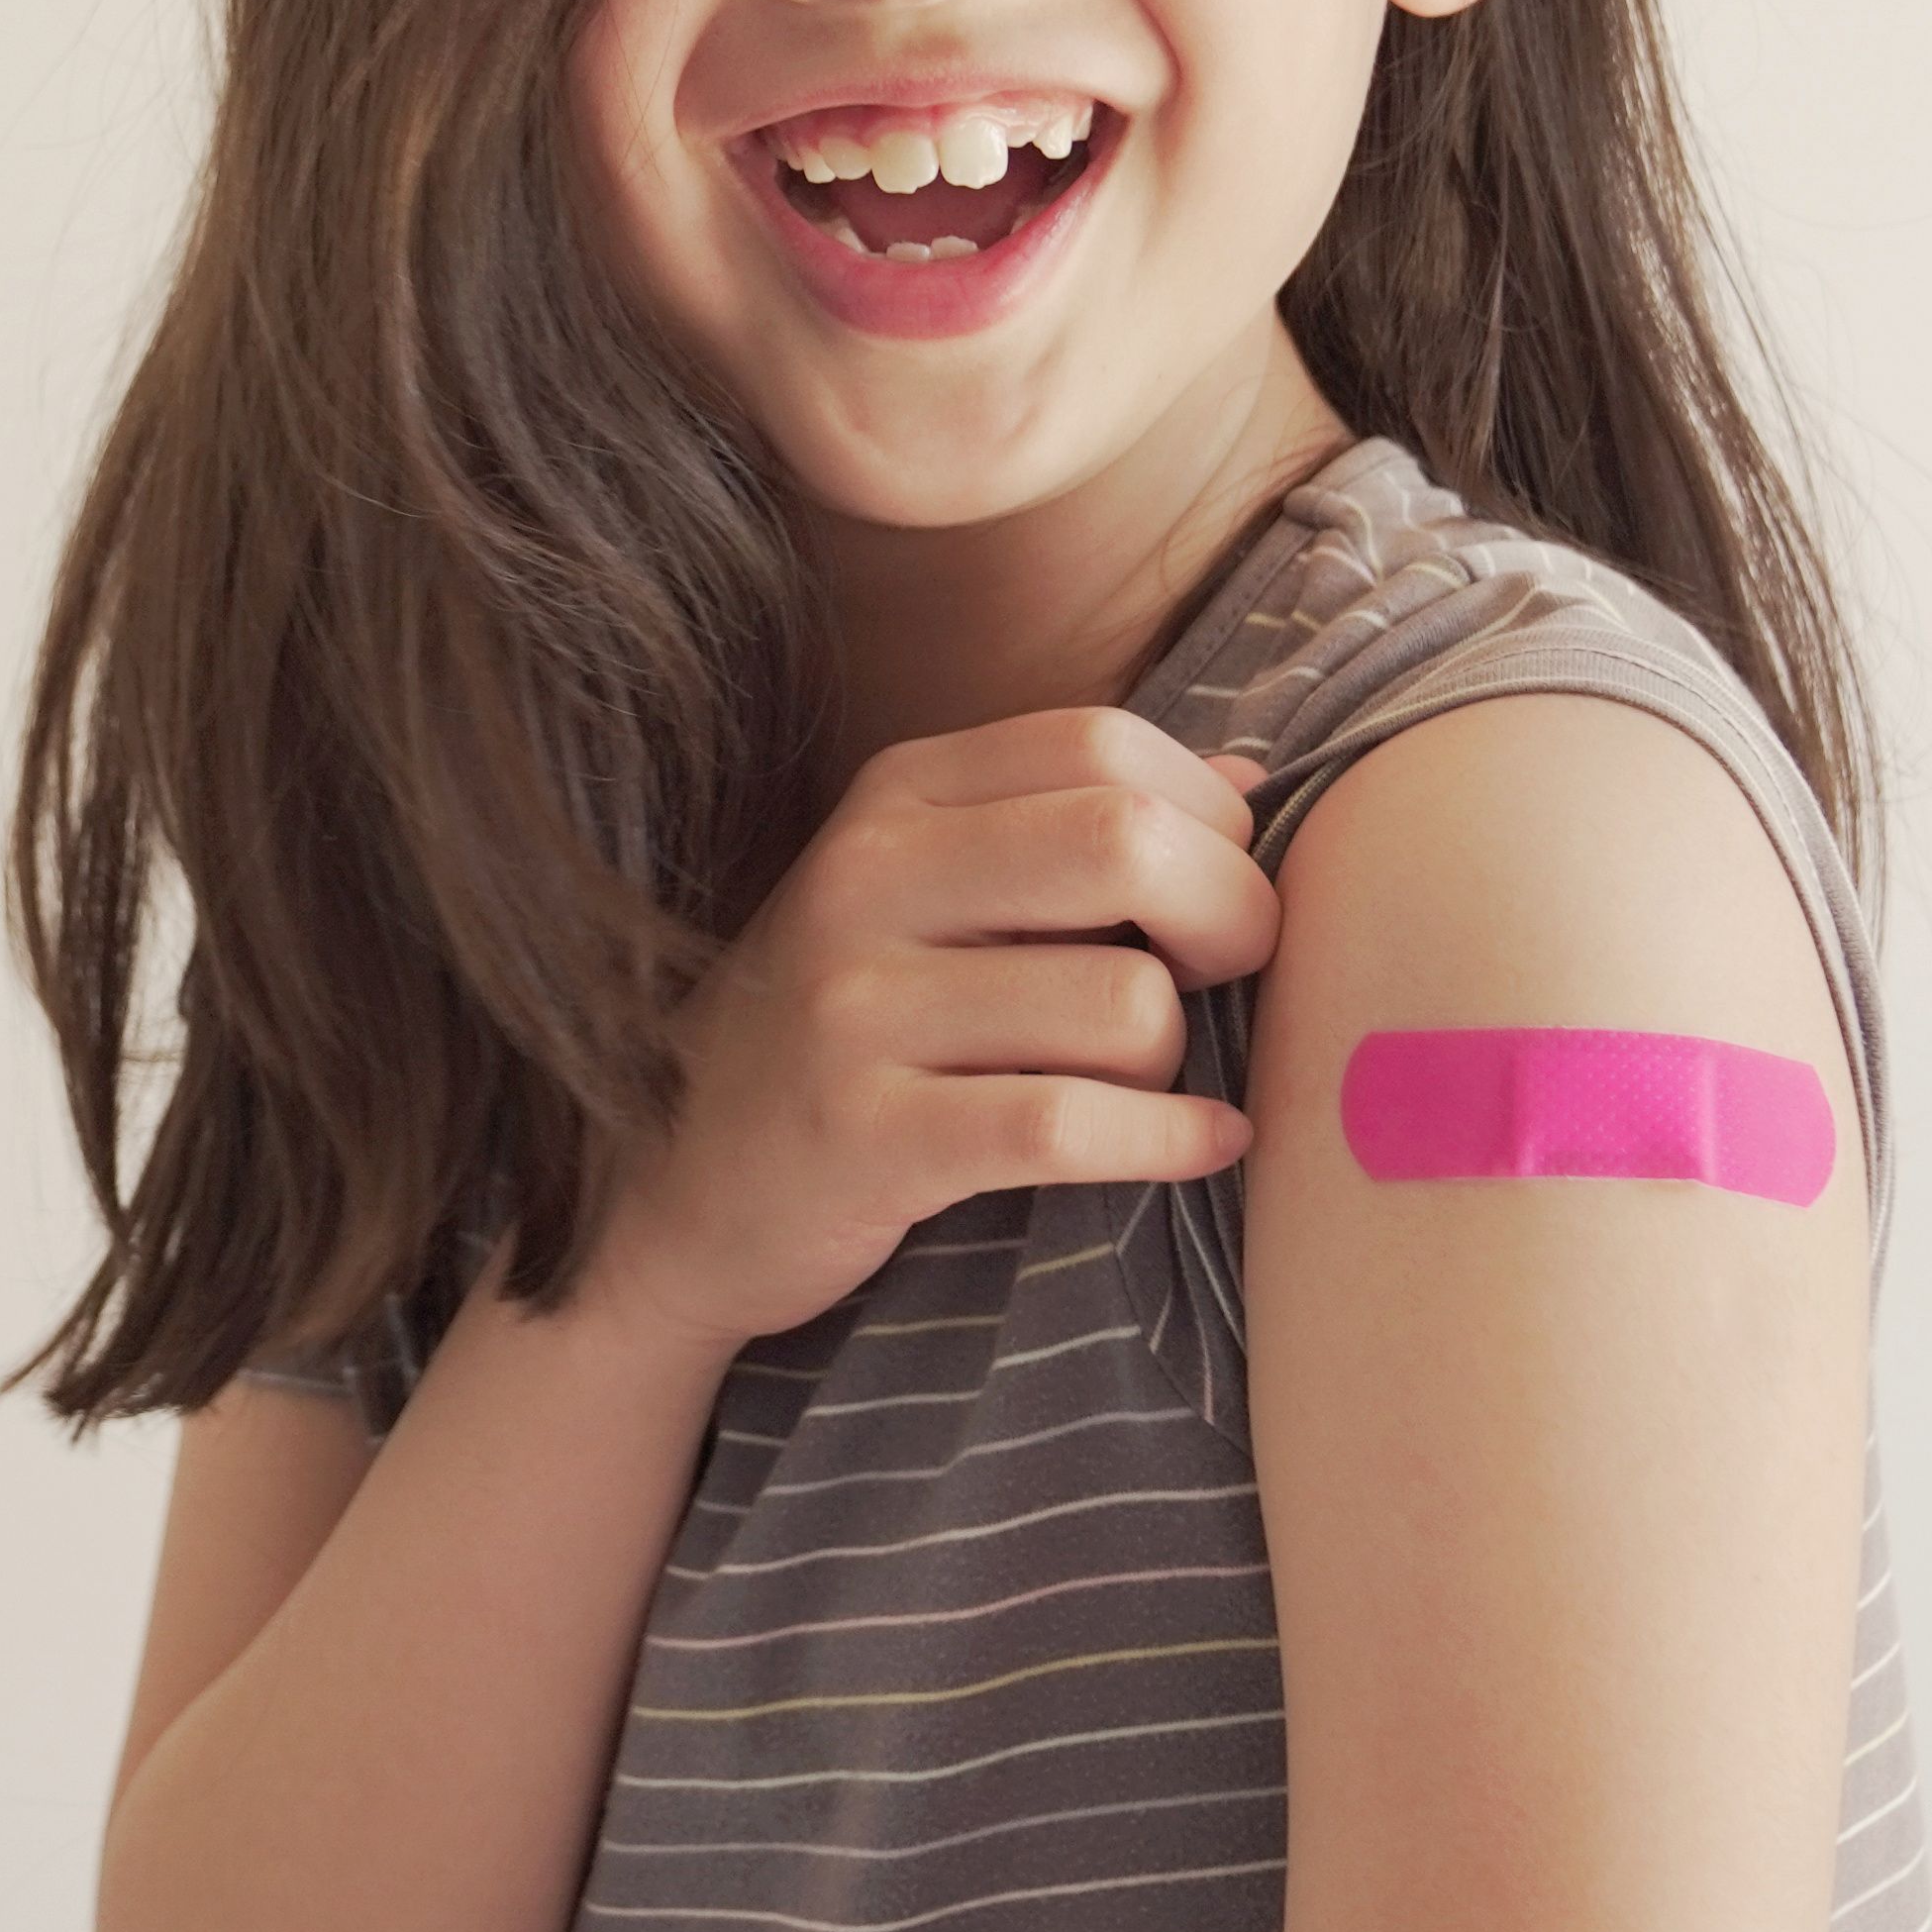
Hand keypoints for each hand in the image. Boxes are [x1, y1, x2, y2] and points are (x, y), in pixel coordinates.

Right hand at [582, 708, 1284, 1353]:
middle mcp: (867, 877)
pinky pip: (1067, 1125)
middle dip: (1232, 916)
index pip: (1104, 745)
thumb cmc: (852, 1027)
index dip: (1208, 818)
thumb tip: (1254, 783)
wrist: (676, 1187)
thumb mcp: (934, 889)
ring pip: (1120, 1004)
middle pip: (1124, 845)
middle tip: (1227, 976)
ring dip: (1175, 1057)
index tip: (1219, 889)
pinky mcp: (867, 1136)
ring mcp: (856, 1009)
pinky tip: (1204, 1143)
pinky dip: (1171, 1142)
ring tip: (1148, 1081)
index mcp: (897, 795)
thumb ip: (1076, 823)